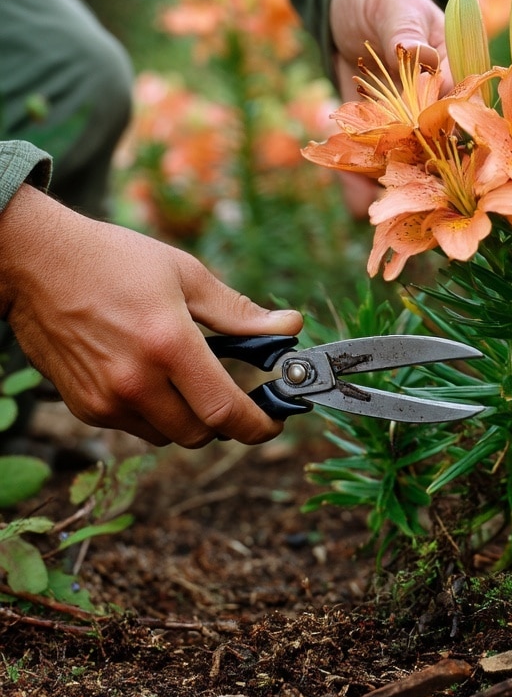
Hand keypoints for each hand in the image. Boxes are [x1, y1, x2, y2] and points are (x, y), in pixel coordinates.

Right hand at [0, 185, 302, 446]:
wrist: (36, 263)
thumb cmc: (115, 261)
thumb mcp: (186, 275)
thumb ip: (239, 312)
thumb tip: (290, 327)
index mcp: (168, 345)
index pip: (225, 411)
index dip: (258, 426)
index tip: (274, 423)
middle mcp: (136, 381)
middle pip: (200, 434)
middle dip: (226, 420)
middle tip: (234, 392)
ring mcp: (106, 399)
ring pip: (168, 436)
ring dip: (190, 418)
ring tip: (188, 376)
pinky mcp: (84, 407)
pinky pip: (136, 427)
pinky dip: (156, 413)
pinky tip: (152, 376)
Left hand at [328, 0, 450, 215]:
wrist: (348, 5)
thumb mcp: (396, 7)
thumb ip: (406, 31)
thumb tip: (417, 51)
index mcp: (454, 77)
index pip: (463, 111)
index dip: (461, 138)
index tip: (453, 162)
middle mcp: (432, 110)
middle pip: (435, 150)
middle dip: (427, 178)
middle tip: (417, 205)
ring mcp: (400, 126)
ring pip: (401, 164)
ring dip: (392, 190)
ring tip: (380, 215)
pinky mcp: (368, 135)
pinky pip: (366, 163)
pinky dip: (359, 183)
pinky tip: (356, 203)